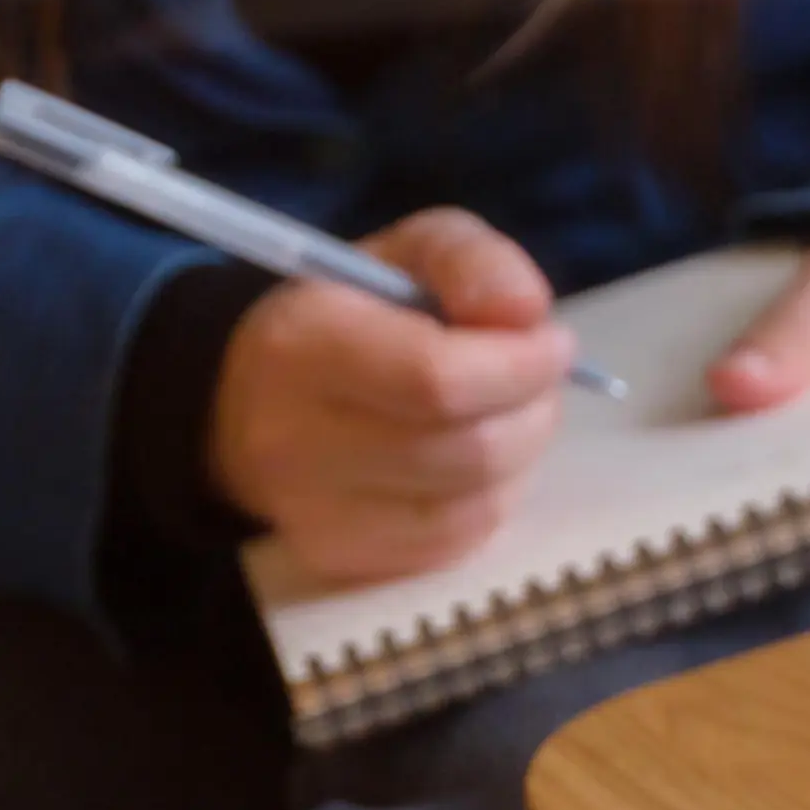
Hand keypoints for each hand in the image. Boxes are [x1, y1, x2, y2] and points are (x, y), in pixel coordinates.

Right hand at [206, 206, 575, 586]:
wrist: (257, 396)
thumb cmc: (354, 312)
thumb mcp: (412, 252)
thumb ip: (474, 263)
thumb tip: (525, 314)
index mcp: (304, 345)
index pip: (436, 380)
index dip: (519, 366)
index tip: (552, 342)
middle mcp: (295, 439)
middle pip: (468, 451)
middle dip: (533, 410)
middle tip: (538, 378)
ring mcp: (315, 513)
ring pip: (474, 505)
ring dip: (521, 456)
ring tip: (509, 413)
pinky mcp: (341, 557)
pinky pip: (457, 542)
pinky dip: (492, 497)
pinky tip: (479, 460)